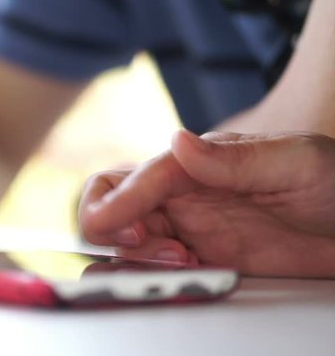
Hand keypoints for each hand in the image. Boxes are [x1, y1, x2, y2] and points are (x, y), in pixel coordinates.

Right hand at [79, 130, 334, 277]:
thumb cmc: (334, 181)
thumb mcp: (296, 162)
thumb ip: (234, 158)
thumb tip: (177, 142)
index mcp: (195, 164)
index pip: (137, 178)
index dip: (119, 204)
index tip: (119, 231)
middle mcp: (180, 193)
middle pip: (109, 201)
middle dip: (105, 225)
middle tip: (139, 245)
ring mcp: (186, 226)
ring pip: (123, 237)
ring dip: (132, 256)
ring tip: (181, 263)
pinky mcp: (199, 257)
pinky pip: (152, 266)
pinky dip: (150, 276)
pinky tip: (189, 274)